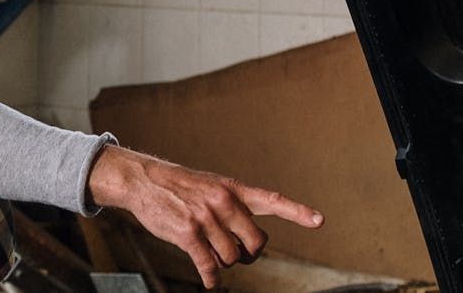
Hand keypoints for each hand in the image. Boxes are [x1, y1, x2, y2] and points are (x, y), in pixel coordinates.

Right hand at [87, 145, 323, 288]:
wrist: (143, 180)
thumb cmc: (178, 185)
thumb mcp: (210, 184)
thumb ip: (232, 204)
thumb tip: (249, 236)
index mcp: (232, 189)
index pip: (271, 199)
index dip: (297, 212)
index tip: (319, 220)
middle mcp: (223, 202)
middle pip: (255, 242)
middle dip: (248, 253)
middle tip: (238, 253)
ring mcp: (206, 218)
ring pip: (231, 257)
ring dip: (223, 261)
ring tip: (211, 253)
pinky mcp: (188, 233)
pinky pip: (208, 265)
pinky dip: (210, 277)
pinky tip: (209, 281)